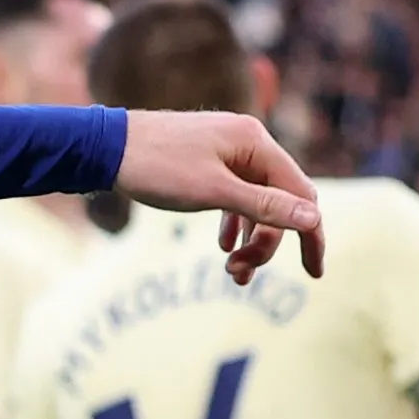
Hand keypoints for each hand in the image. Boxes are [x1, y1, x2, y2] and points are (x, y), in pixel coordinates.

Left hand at [113, 111, 323, 283]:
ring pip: (255, 203)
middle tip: (238, 275)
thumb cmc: (156, 168)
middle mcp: (249, 143)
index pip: (302, 193)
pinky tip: (224, 246)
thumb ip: (264, 207)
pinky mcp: (208, 161)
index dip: (311, 235)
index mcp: (256, 143)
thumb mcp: (213, 192)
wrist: (104, 148)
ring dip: (249, 239)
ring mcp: (228, 152)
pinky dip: (233, 224)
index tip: (314, 273)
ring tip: (230, 271)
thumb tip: (313, 218)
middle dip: (266, 243)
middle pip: (278, 202)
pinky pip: (235, 196)